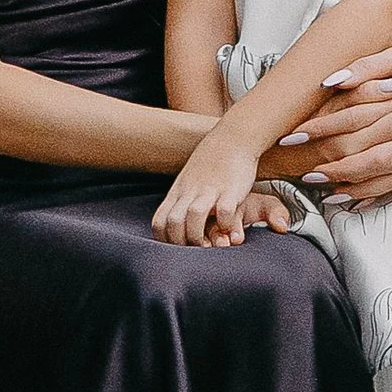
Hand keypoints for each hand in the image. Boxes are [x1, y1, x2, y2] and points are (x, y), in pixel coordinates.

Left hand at [154, 132, 258, 249]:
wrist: (231, 138)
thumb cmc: (211, 164)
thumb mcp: (188, 182)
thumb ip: (180, 201)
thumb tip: (173, 224)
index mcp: (178, 192)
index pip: (159, 221)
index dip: (164, 240)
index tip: (177, 250)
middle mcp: (190, 192)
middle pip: (173, 222)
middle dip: (180, 243)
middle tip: (193, 253)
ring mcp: (209, 190)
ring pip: (194, 216)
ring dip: (198, 235)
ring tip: (209, 246)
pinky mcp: (230, 189)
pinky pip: (224, 210)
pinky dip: (225, 223)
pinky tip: (229, 228)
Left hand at [275, 24, 391, 201]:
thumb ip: (364, 68)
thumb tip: (330, 82)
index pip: (357, 121)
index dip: (324, 130)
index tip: (296, 136)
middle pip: (374, 156)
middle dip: (337, 167)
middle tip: (306, 174)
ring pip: (390, 174)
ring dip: (358, 185)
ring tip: (327, 192)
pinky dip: (380, 191)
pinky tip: (358, 199)